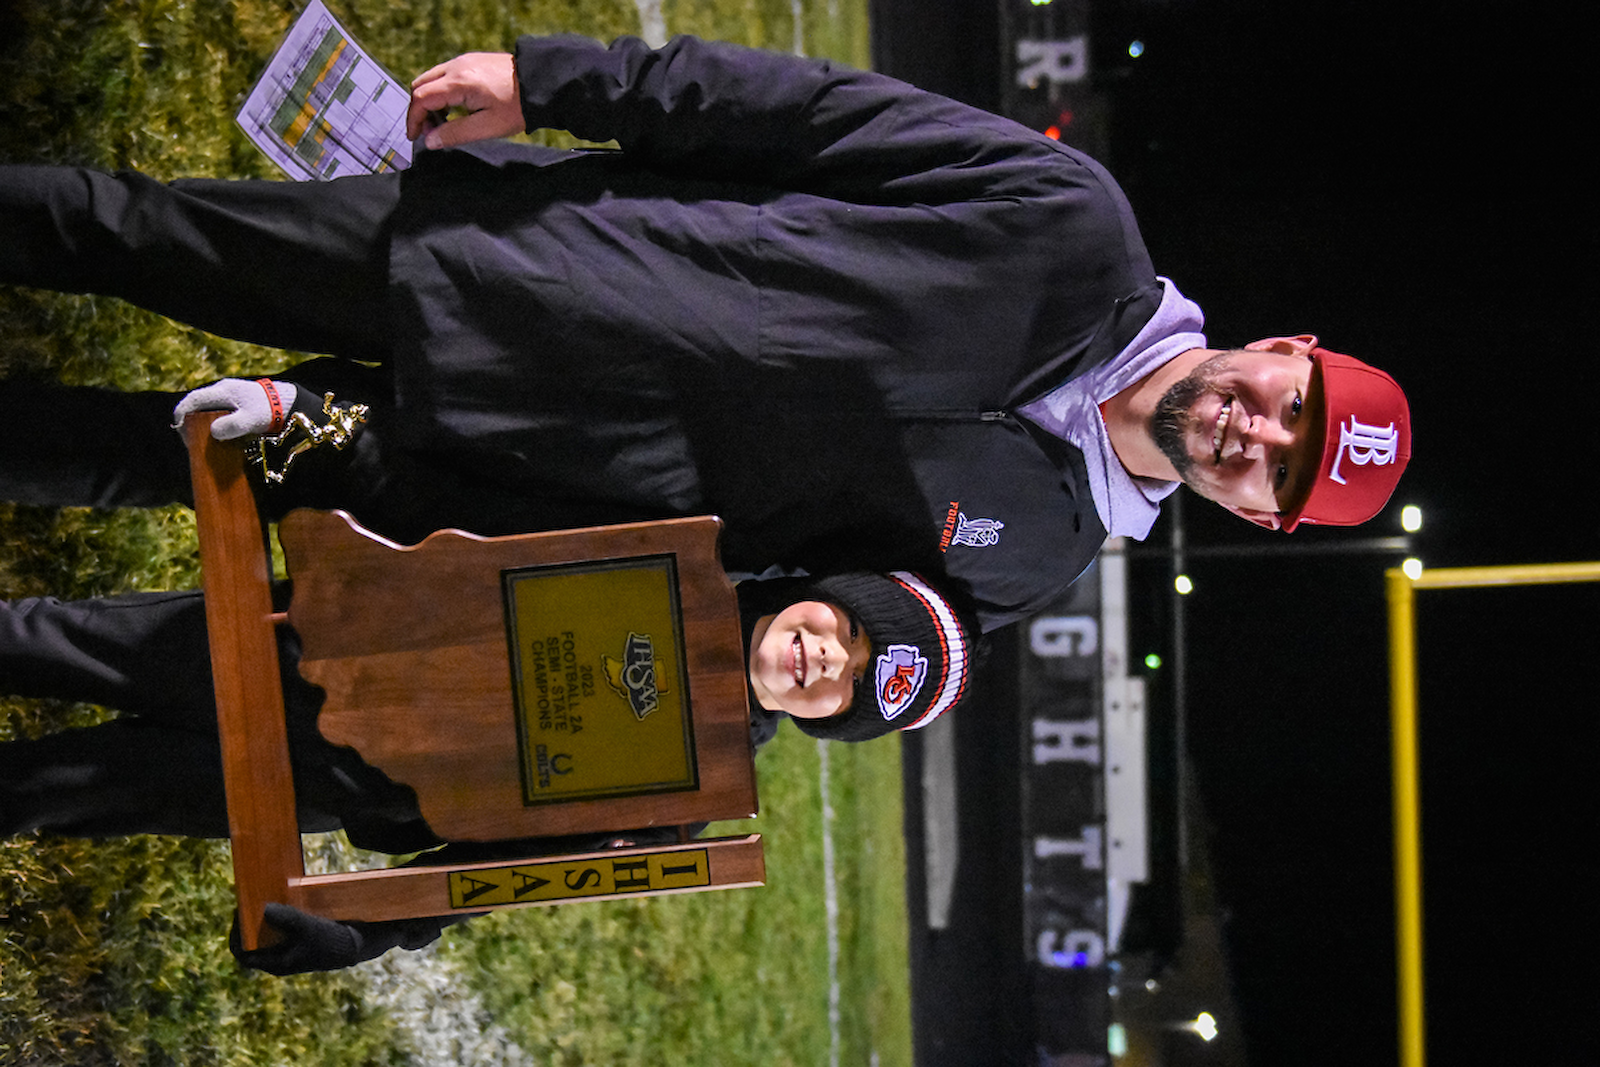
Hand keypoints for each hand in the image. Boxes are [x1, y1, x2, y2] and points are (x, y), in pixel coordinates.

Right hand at [172, 378, 297, 439]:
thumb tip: (213, 432)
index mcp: (223, 391)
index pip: (193, 400)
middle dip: (190, 423)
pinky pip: (217, 413)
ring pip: (207, 411)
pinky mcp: (236, 404)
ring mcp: (229, 397)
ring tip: (205, 442)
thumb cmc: (269, 410)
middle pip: (197, 406)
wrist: (288, 403)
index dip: (181, 414)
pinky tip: (218, 438)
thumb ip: (232, 425)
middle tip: (192, 442)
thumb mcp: (251, 420)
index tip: (179, 430)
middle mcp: (223, 391)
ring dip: (203, 425)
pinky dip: (214, 424)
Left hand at [232, 902, 362, 975]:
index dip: (236, 935)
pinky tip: (282, 898)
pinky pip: (280, 928)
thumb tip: (264, 909)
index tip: (238, 912)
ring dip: (263, 916)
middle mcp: (279, 959)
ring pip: (266, 933)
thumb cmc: (331, 942)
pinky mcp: (299, 939)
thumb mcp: (308, 928)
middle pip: (253, 941)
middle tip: (249, 899)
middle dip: (249, 921)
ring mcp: (289, 949)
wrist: (358, 944)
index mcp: (276, 964)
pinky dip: (278, 914)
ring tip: (263, 896)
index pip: (243, 954)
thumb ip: (287, 919)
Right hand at [407, 52, 522, 148]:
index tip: (414, 137)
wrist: (541, 83)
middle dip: (419, 110)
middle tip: (429, 132)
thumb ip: (455, 134)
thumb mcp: (487, 127)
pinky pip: (445, 75)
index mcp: (458, 82)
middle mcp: (457, 66)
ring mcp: (464, 61)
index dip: (414, 119)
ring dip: (430, 100)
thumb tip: (430, 141)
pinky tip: (454, 109)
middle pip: (421, 85)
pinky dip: (441, 92)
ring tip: (443, 123)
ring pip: (431, 79)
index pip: (421, 98)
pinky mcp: (471, 61)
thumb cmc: (518, 107)